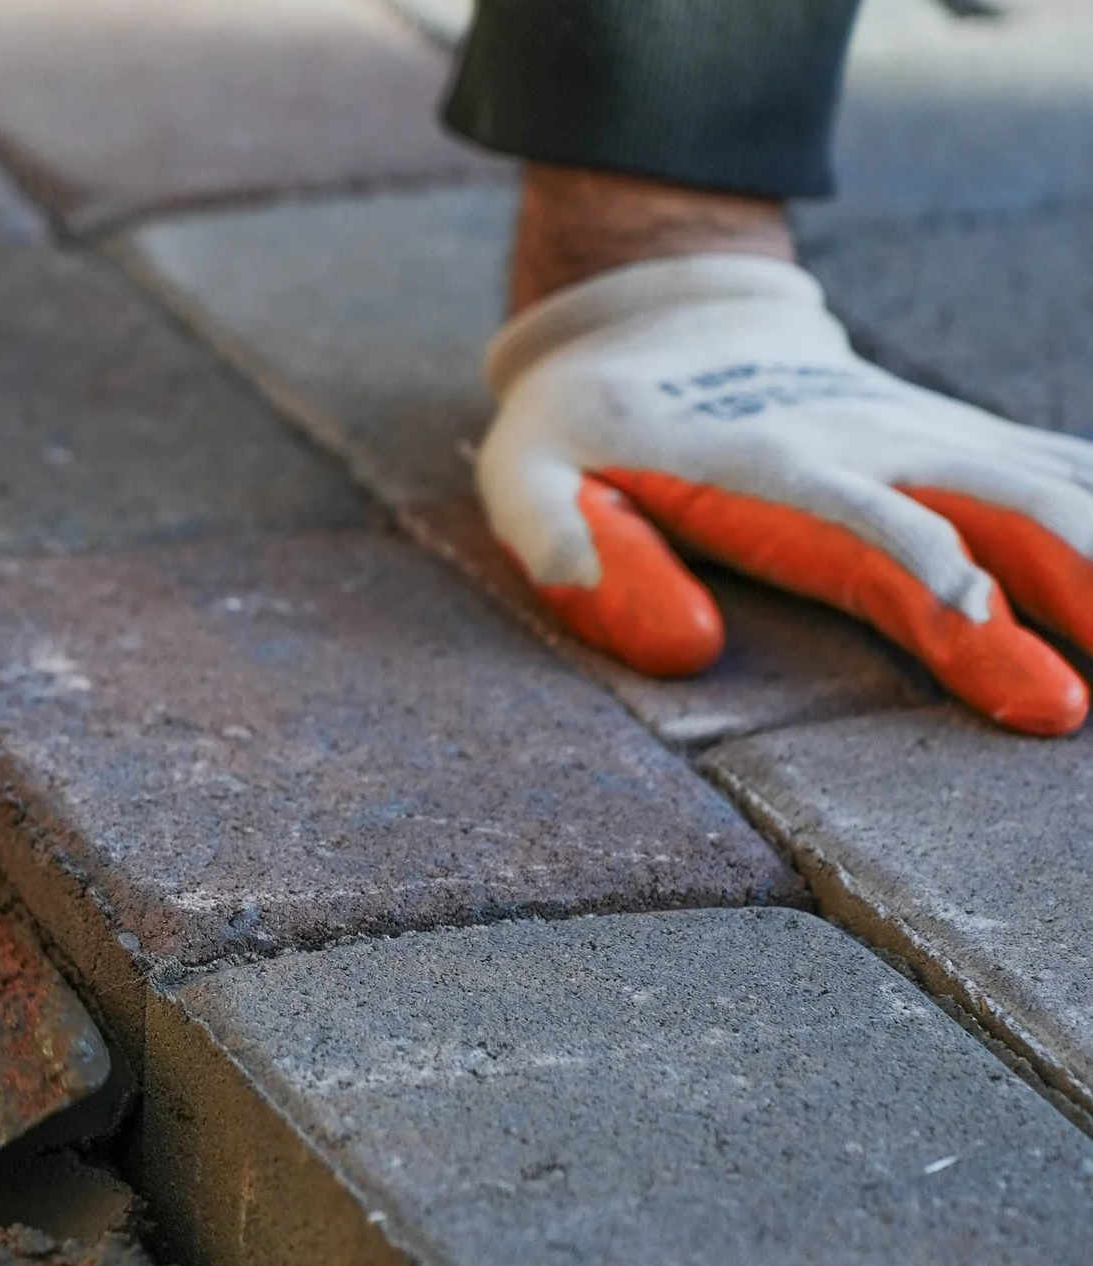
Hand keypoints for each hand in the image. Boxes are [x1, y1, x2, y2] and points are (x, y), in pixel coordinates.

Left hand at [480, 253, 1092, 733]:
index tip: (993, 643)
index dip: (935, 580)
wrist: (654, 315)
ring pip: (1050, 486)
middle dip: (1073, 586)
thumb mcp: (527, 483)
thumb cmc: (578, 427)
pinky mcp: (950, 438)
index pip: (871, 529)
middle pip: (995, 510)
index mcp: (767, 470)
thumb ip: (578, 554)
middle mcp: (867, 446)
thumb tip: (683, 650)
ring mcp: (920, 437)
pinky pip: (1058, 464)